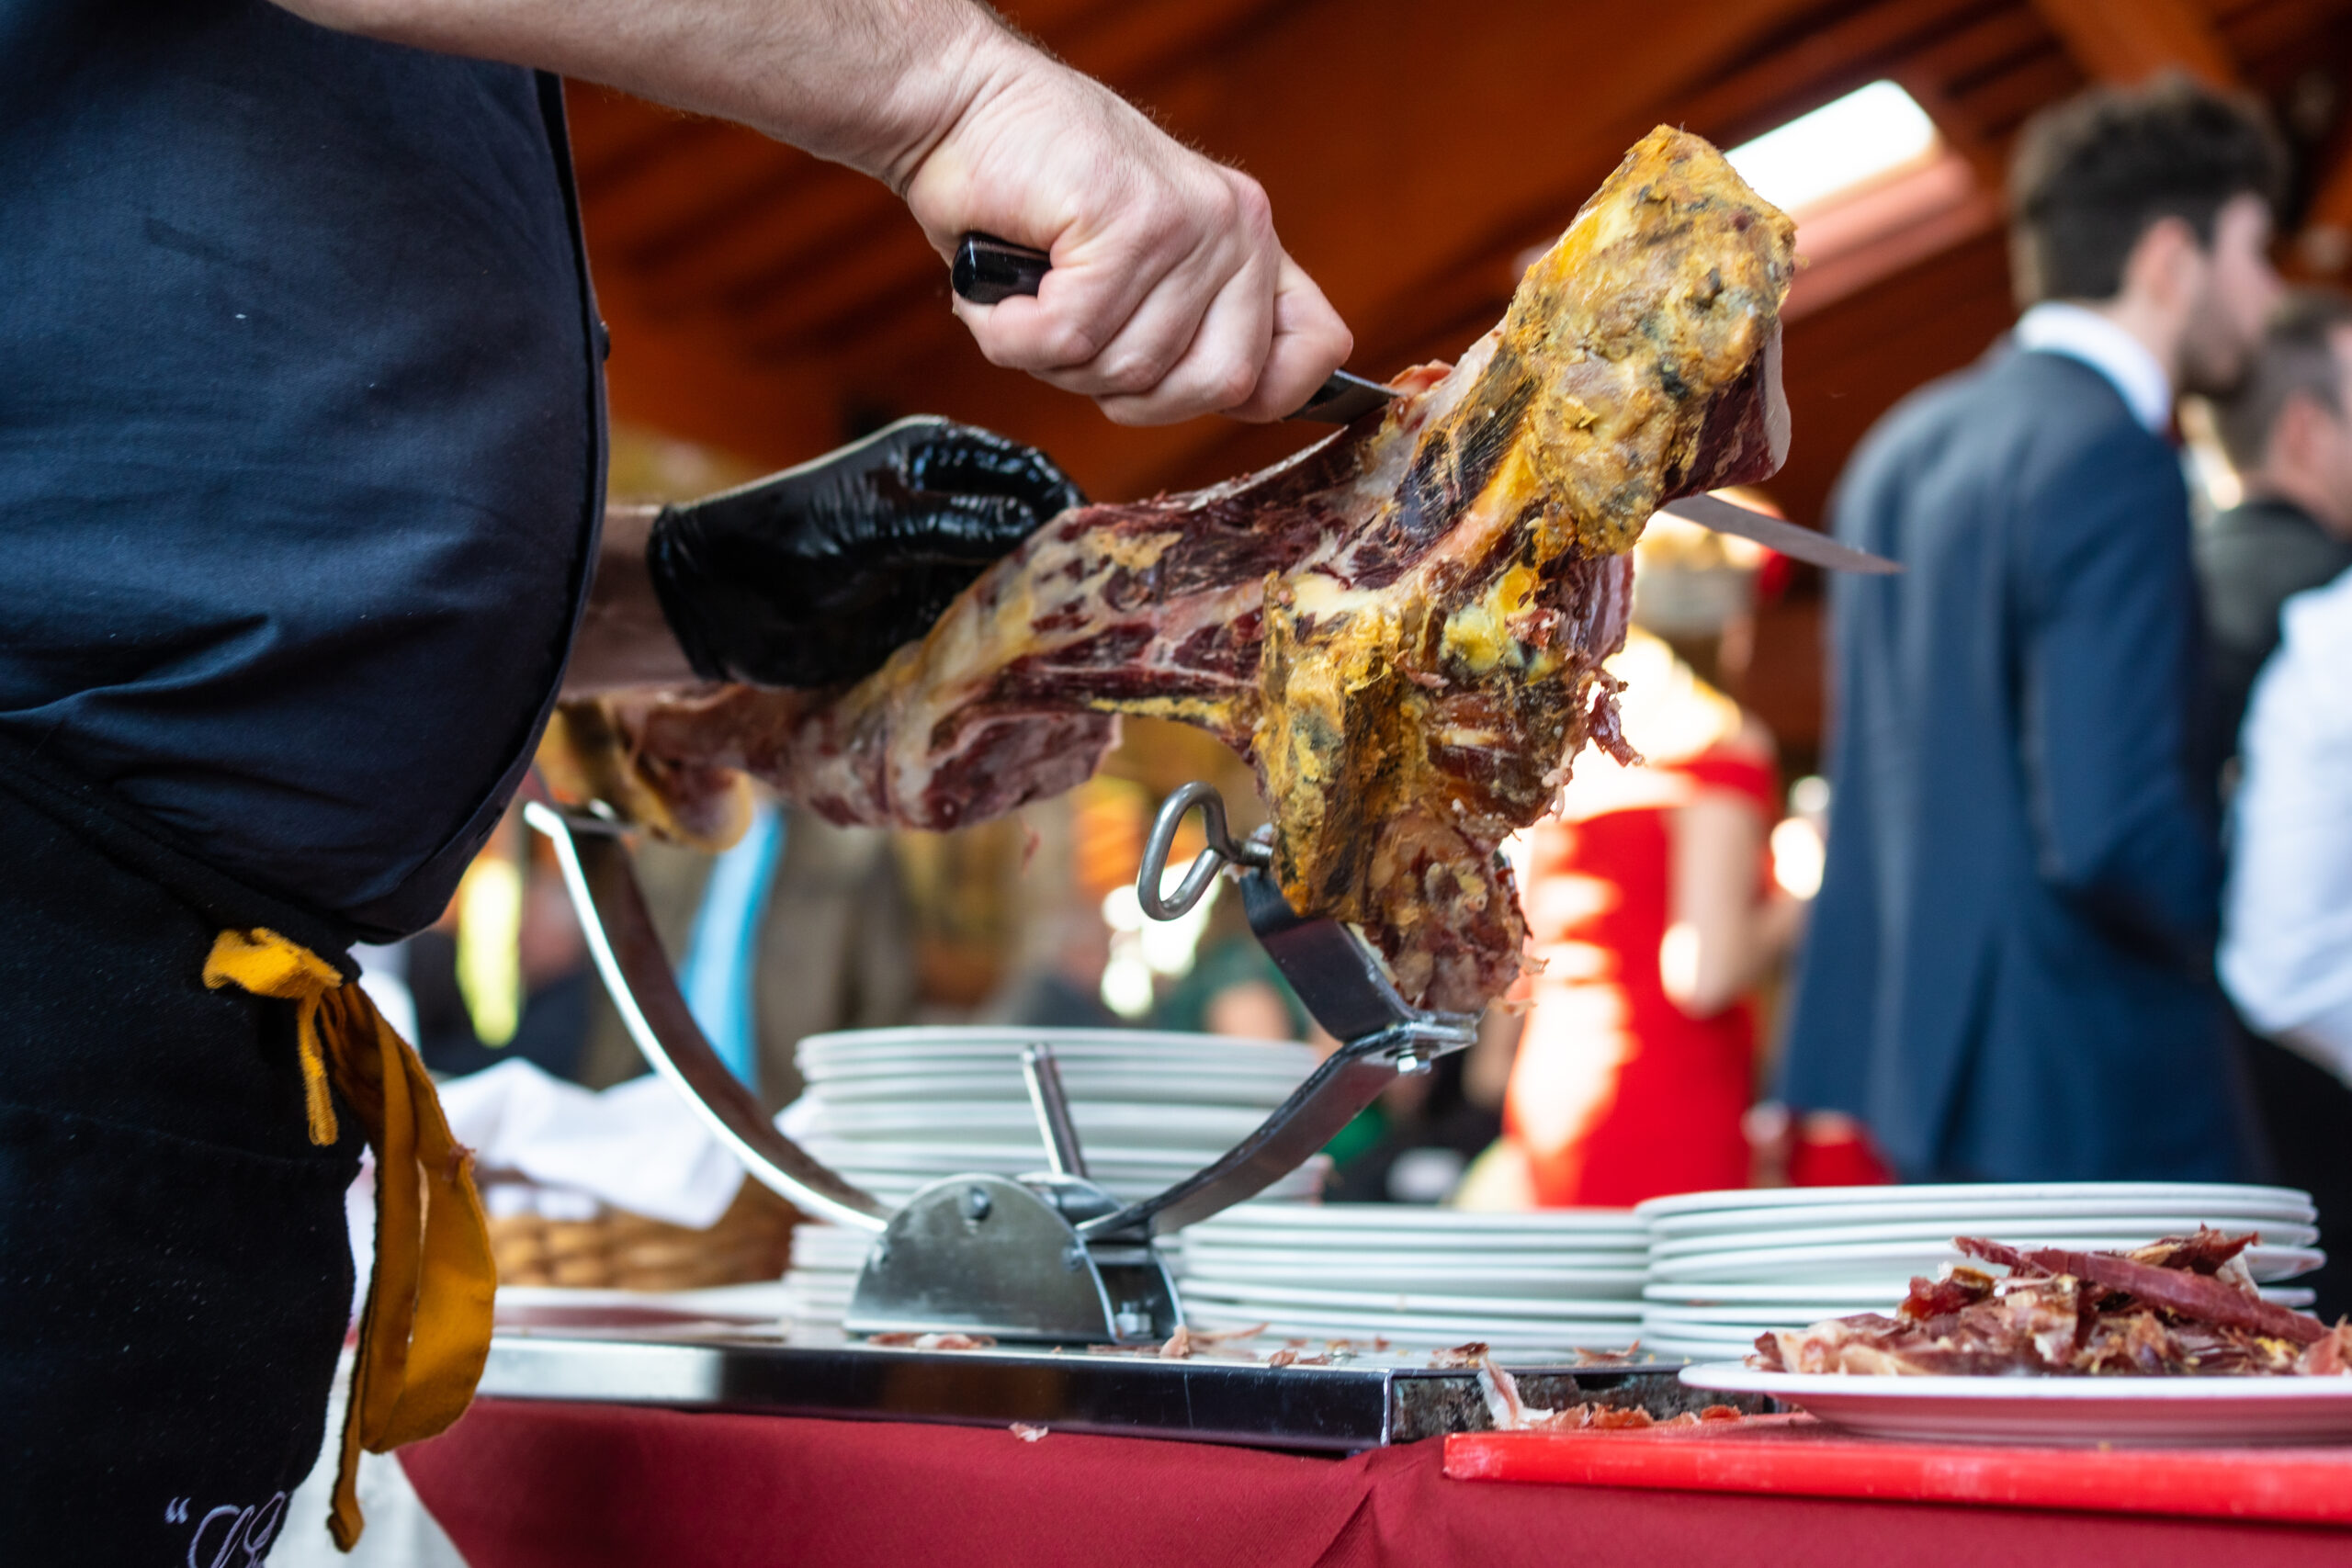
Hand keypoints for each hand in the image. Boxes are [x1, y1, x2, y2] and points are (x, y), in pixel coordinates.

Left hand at [645, 416, 1082, 687]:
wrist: (720, 605)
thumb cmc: (790, 538)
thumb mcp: (880, 522)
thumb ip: (961, 523)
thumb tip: (1043, 531)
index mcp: (938, 457)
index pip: (1027, 472)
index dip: (1066, 502)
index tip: (1101, 545)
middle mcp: (948, 505)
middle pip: (1029, 527)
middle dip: (1061, 558)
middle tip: (1104, 599)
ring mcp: (939, 561)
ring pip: (1013, 578)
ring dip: (1038, 604)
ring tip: (1080, 636)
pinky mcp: (927, 614)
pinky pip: (984, 622)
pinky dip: (1007, 639)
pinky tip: (1034, 660)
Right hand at [902, 35, 1352, 425]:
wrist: (958, 110)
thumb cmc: (1028, 200)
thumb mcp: (1133, 274)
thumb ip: (1188, 329)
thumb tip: (1239, 397)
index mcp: (1248, 242)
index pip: (1316, 347)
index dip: (1266, 394)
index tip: (1187, 382)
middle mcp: (1235, 228)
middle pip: (1215, 388)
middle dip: (1127, 391)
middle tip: (1073, 334)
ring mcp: (1190, 223)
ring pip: (1130, 370)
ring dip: (1053, 356)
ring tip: (1030, 294)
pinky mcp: (1132, 220)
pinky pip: (1070, 338)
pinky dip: (1015, 335)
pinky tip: (1004, 289)